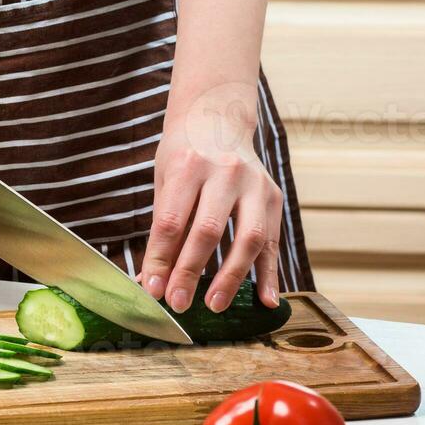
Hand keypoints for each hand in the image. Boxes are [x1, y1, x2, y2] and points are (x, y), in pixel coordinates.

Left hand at [140, 85, 283, 313]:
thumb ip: (161, 230)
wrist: (219, 120)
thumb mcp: (164, 181)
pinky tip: (267, 301)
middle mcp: (225, 171)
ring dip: (231, 277)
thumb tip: (151, 281)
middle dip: (191, 272)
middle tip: (178, 304)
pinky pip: (272, 242)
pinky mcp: (274, 196)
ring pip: (248, 238)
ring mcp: (255, 184)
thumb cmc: (183, 155)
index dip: (161, 259)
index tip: (153, 290)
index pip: (172, 221)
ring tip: (214, 305)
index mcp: (188, 165)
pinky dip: (270, 274)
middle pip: (208, 230)